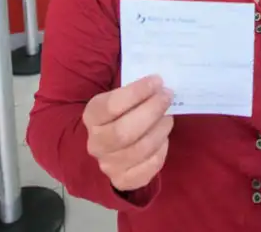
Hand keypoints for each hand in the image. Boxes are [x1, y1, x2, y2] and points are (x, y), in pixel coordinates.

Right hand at [83, 75, 173, 191]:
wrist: (110, 146)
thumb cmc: (121, 114)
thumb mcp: (119, 98)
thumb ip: (135, 92)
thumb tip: (160, 84)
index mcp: (92, 117)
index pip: (111, 105)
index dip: (137, 92)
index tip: (157, 81)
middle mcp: (96, 143)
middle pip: (124, 131)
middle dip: (151, 111)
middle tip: (167, 97)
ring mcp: (108, 164)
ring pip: (139, 150)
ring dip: (159, 131)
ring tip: (168, 118)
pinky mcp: (123, 180)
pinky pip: (148, 167)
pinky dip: (161, 151)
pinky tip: (163, 139)